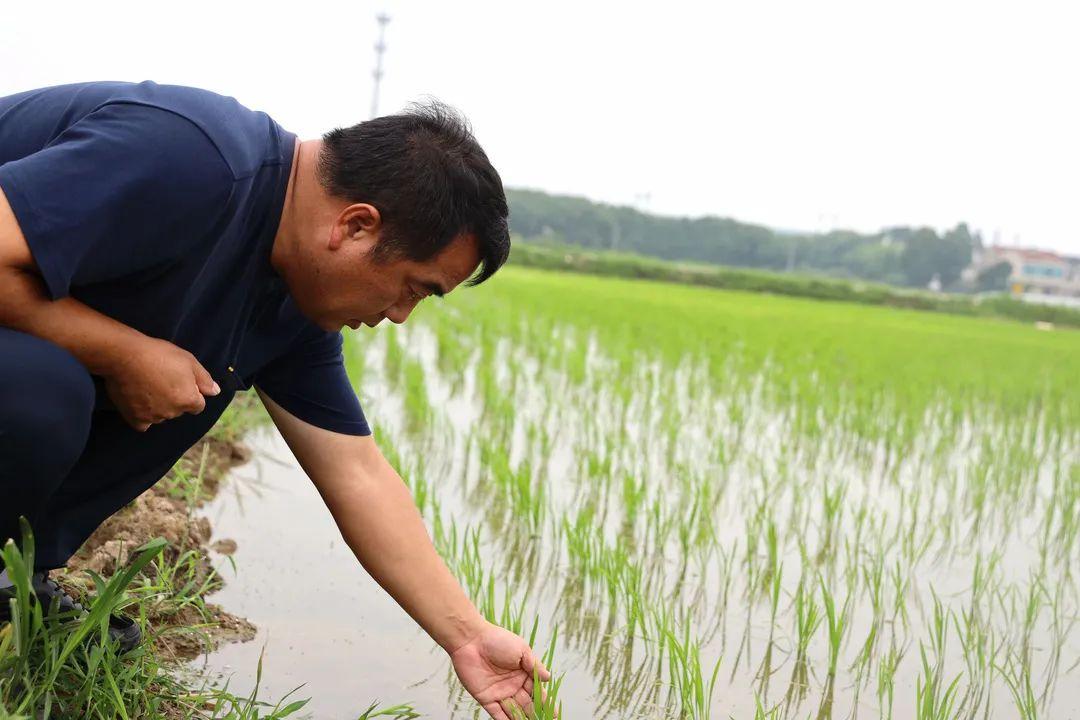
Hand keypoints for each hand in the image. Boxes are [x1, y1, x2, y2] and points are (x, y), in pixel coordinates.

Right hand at [104, 336, 220, 431]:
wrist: (124, 356)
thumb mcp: (189, 360)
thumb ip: (204, 379)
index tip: (179, 381)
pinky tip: (139, 402)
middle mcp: (173, 412)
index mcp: (189, 399)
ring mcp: (154, 417)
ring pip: (162, 415)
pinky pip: (143, 423)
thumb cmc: (159, 354)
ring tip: (148, 387)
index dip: (191, 393)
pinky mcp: (135, 419)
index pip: (198, 405)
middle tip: (162, 380)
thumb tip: (215, 392)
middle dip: (175, 399)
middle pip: (179, 410)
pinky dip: (143, 416)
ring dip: (159, 406)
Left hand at [449, 621, 554, 719]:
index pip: (536, 691)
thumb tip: (549, 678)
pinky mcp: (486, 698)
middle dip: (536, 714)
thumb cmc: (498, 640)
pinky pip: (497, 713)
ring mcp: (499, 692)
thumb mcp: (521, 650)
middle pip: (527, 703)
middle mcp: (512, 684)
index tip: (554, 714)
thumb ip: (535, 666)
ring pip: (514, 711)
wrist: (472, 640)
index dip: (545, 702)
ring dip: (522, 719)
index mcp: (522, 673)